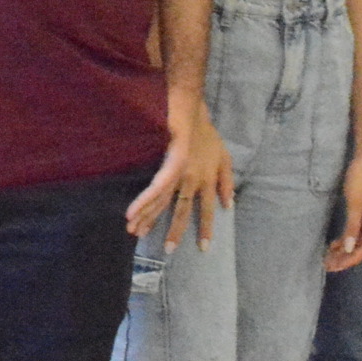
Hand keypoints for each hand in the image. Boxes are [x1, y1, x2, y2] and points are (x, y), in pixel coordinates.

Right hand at [127, 101, 232, 249]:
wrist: (190, 109)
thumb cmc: (206, 131)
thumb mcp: (225, 158)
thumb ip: (227, 182)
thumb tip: (229, 205)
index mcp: (207, 181)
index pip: (206, 210)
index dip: (205, 229)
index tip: (203, 248)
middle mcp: (193, 181)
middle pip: (182, 211)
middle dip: (174, 231)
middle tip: (167, 251)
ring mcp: (180, 173)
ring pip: (163, 202)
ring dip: (149, 219)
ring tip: (135, 234)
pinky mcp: (168, 164)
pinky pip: (155, 188)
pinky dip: (144, 202)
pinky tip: (131, 213)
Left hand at [326, 152, 361, 270]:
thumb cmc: (361, 179)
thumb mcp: (355, 203)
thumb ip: (352, 225)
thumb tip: (349, 248)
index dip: (351, 259)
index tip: (336, 266)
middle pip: (361, 248)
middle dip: (345, 258)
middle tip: (328, 267)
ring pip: (356, 242)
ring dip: (343, 251)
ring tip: (328, 259)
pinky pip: (353, 233)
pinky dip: (344, 241)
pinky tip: (333, 245)